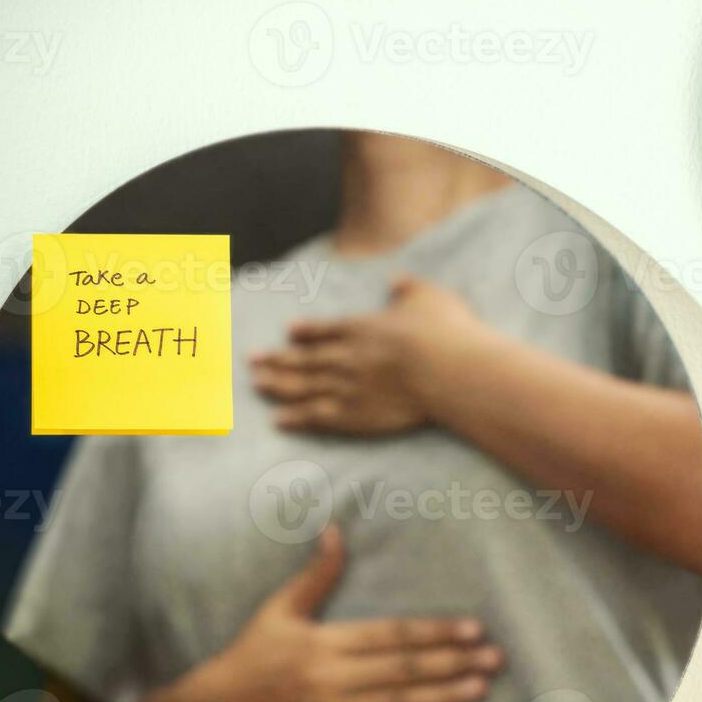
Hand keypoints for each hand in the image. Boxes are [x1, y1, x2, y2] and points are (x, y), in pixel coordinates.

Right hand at [174, 526, 502, 701]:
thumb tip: (336, 530)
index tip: (473, 628)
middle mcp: (331, 677)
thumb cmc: (247, 657)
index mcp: (324, 641)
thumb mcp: (278, 610)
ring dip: (440, 698)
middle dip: (452, 662)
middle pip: (403, 669)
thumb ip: (315, 575)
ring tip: (478, 690)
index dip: (435, 630)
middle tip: (495, 659)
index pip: (392, 634)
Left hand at [250, 274, 485, 434]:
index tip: (287, 332)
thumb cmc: (445, 332)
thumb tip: (396, 280)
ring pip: (303, 387)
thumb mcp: (428, 296)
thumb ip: (408, 288)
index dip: (305, 331)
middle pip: (304, 359)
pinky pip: (317, 417)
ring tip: (256, 385)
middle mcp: (347, 356)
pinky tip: (278, 421)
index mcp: (362, 327)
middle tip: (252, 361)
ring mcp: (348, 387)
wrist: (449, 372)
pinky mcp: (356, 416)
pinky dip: (295, 419)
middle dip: (276, 359)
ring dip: (277, 386)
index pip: (325, 329)